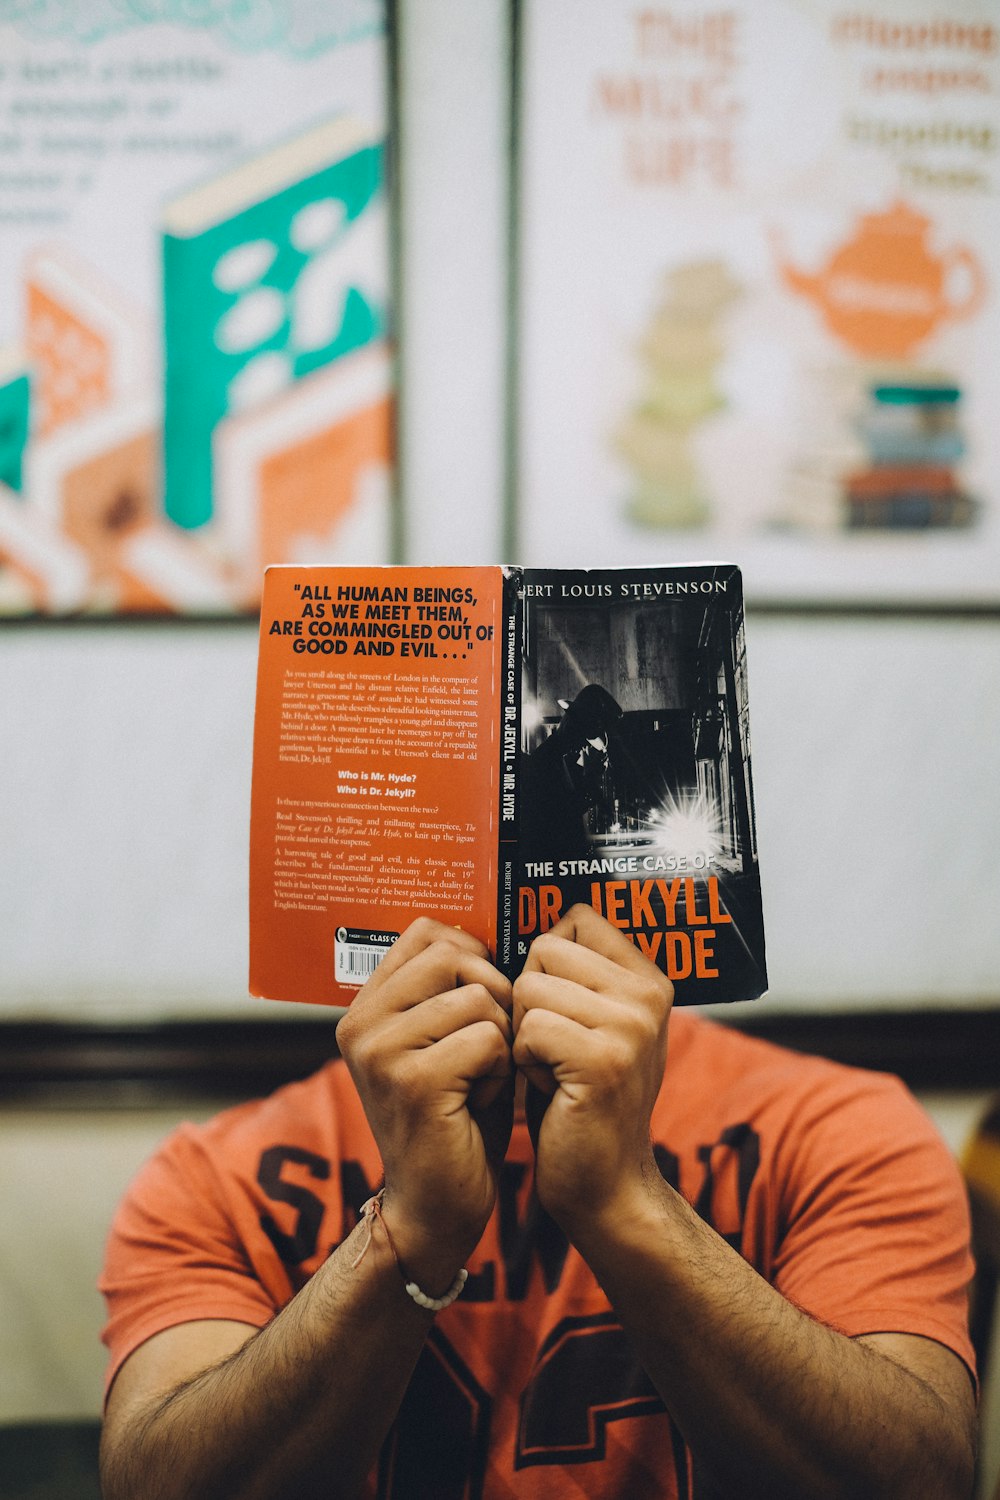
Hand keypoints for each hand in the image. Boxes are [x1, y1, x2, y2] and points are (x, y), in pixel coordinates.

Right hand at [336, 919, 513, 1290]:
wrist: (437, 1205)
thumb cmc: (458, 1115)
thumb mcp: (446, 1038)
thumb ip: (452, 986)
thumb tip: (493, 927)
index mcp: (366, 1007)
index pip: (430, 933)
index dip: (473, 957)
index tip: (481, 1004)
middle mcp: (361, 1022)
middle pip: (457, 956)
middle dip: (493, 997)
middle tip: (486, 1048)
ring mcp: (380, 1051)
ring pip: (479, 998)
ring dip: (500, 1040)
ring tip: (479, 1080)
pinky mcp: (412, 1081)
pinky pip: (489, 1039)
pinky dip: (502, 1071)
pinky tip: (480, 1102)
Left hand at [512, 905, 672, 1233]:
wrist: (603, 1185)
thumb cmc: (578, 1098)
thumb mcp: (590, 1023)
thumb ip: (577, 972)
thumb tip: (533, 915)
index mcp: (649, 978)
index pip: (575, 918)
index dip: (548, 962)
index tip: (563, 1009)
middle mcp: (649, 994)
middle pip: (544, 948)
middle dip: (529, 999)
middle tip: (555, 1048)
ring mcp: (632, 1026)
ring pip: (529, 988)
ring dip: (523, 1033)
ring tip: (555, 1070)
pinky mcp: (604, 1060)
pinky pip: (527, 1028)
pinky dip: (523, 1062)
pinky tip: (552, 1089)